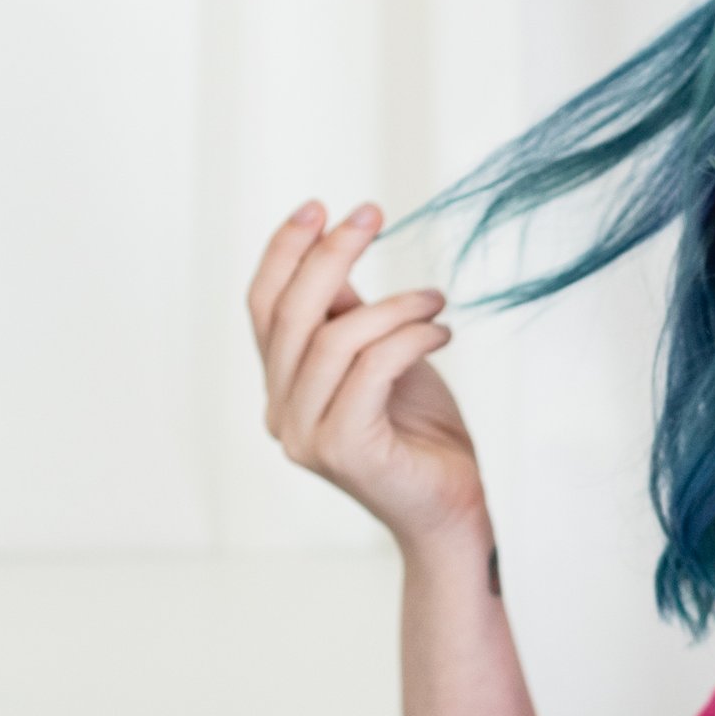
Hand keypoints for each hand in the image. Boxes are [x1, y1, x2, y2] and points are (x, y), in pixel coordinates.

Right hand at [249, 199, 484, 548]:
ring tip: (436, 297)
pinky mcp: (343, 449)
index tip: (320, 206)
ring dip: (391, 305)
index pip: (263, 306)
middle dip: (330, 254)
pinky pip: (370, 369)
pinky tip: (442, 331)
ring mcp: (306, 436)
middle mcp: (281, 413)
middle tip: (372, 213)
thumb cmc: (421, 433)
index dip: (284, 251)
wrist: (451, 509)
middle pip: (291, 315)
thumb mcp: (382, 358)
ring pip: (333, 341)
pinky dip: (409, 338)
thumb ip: (349, 316)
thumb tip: (332, 253)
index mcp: (282, 386)